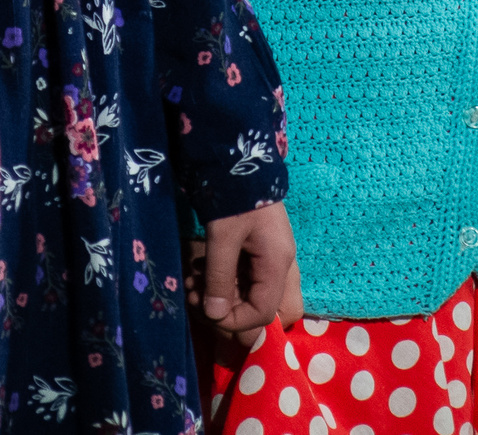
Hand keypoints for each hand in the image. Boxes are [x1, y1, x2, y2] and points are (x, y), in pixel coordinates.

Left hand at [193, 201, 302, 345]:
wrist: (240, 156)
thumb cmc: (234, 194)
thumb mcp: (222, 236)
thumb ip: (219, 278)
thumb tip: (214, 315)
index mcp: (278, 263)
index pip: (264, 313)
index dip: (235, 321)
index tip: (206, 312)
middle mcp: (283, 265)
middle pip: (271, 311)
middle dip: (234, 314)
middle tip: (202, 301)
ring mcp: (274, 258)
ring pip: (257, 296)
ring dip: (225, 297)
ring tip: (194, 285)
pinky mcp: (262, 250)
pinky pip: (248, 279)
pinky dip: (225, 281)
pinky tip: (200, 271)